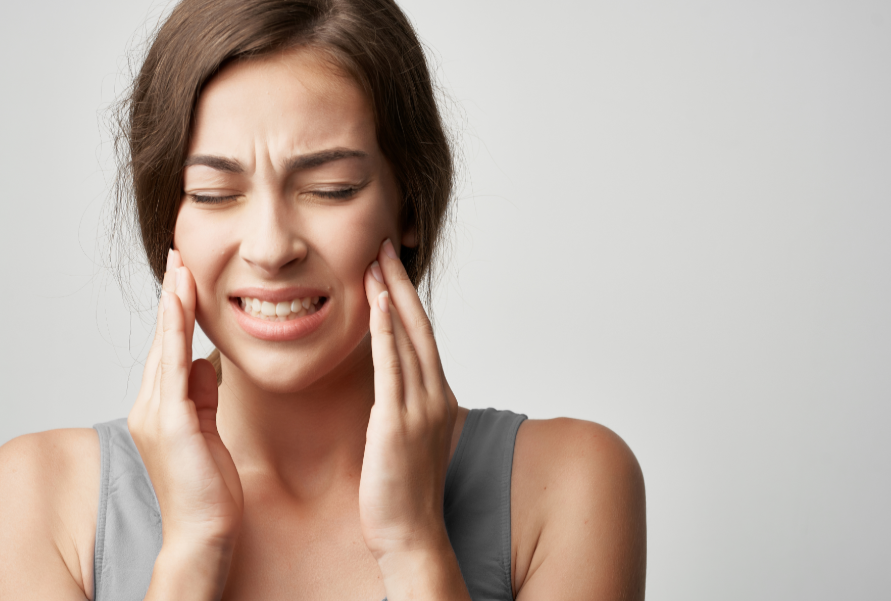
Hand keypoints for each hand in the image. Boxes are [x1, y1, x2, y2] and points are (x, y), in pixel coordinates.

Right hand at [128, 249, 243, 558]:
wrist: (204, 529)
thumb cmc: (209, 485)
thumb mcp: (208, 428)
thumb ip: (203, 394)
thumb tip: (204, 361)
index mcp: (162, 406)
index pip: (169, 348)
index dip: (176, 313)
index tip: (184, 278)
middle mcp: (151, 405)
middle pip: (162, 339)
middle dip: (172, 297)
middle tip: (179, 257)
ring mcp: (156, 413)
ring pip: (164, 346)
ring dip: (174, 305)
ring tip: (181, 268)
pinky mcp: (170, 423)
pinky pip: (173, 367)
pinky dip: (177, 333)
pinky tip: (183, 306)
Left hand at [359, 239, 458, 560]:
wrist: (410, 534)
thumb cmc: (404, 492)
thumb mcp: (408, 438)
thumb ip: (402, 405)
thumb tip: (387, 384)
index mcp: (436, 397)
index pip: (421, 335)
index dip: (407, 298)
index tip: (389, 267)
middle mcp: (434, 395)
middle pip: (419, 325)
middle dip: (401, 283)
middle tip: (384, 245)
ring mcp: (420, 408)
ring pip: (408, 337)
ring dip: (393, 294)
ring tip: (376, 260)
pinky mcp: (398, 422)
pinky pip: (393, 367)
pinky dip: (388, 331)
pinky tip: (379, 302)